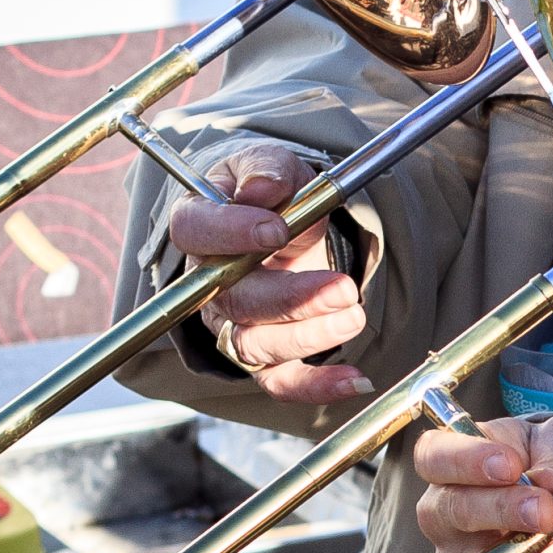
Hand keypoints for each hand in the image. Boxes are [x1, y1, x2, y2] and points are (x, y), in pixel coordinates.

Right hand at [176, 143, 370, 403]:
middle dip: (292, 298)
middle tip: (343, 288)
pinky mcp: (263, 353)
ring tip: (354, 316)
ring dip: (309, 337)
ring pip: (255, 345)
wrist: (287, 220)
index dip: (232, 234)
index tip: (278, 230)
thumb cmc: (273, 192)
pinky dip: (317, 386)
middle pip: (235, 300)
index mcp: (200, 226)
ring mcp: (233, 322)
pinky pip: (280, 381)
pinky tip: (356, 380)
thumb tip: (262, 189)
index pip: (196, 232)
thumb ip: (267, 170)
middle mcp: (207, 282)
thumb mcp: (273, 166)